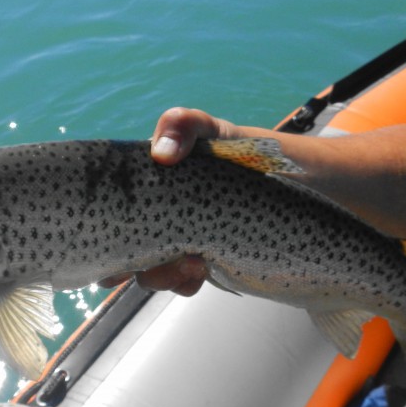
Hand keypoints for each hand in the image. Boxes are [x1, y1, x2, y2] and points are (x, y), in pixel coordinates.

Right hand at [98, 108, 240, 294]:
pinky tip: (202, 271)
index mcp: (150, 182)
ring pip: (149, 268)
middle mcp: (158, 212)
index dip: (104, 224)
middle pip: (124, 243)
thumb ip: (186, 125)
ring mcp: (179, 239)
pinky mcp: (202, 262)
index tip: (106, 245)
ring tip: (193, 263)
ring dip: (161, 274)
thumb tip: (160, 153)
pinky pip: (180, 280)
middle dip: (127, 261)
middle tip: (143, 265)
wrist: (302, 187)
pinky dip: (184, 282)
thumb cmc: (249, 152)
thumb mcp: (215, 131)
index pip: (114, 203)